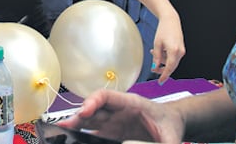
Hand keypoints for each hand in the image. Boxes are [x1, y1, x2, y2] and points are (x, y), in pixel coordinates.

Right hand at [59, 89, 184, 143]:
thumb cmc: (171, 124)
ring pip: (91, 122)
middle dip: (78, 116)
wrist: (174, 123)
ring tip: (62, 132)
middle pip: (93, 110)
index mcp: (130, 103)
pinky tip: (74, 140)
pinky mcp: (113, 134)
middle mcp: (117, 111)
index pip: (106, 96)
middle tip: (64, 125)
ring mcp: (113, 123)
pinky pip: (96, 134)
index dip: (92, 101)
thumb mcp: (172, 136)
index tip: (84, 112)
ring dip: (77, 126)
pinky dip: (84, 137)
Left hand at [149, 12, 184, 83]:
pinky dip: (167, 56)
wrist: (171, 20)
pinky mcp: (181, 48)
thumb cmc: (163, 30)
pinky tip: (160, 51)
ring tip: (153, 53)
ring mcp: (182, 50)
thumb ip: (156, 57)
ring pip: (172, 62)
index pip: (169, 68)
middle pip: (171, 66)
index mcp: (174, 51)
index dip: (164, 75)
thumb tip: (155, 67)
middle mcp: (180, 52)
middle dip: (162, 68)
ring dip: (163, 60)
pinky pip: (174, 57)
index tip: (160, 81)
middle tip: (153, 69)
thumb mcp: (157, 44)